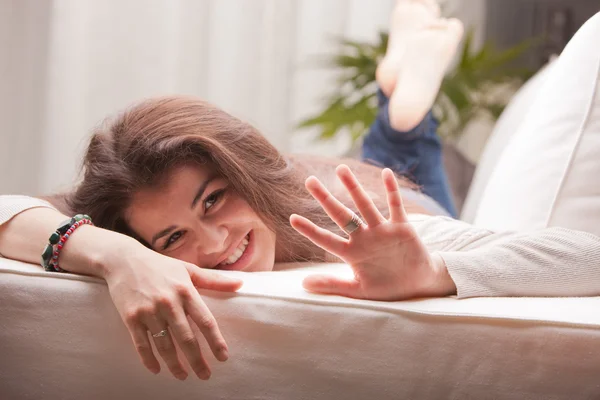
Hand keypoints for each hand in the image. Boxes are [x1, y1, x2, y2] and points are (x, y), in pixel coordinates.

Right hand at [102, 241, 242, 379]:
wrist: (123, 260)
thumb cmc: (160, 265)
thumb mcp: (188, 269)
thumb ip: (214, 280)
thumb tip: (240, 284)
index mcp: (186, 291)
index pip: (205, 321)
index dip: (216, 341)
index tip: (223, 357)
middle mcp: (168, 302)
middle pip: (186, 338)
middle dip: (197, 360)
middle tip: (205, 375)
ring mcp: (149, 311)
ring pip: (165, 345)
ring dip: (174, 365)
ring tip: (183, 376)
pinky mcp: (131, 318)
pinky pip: (141, 345)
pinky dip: (149, 360)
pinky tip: (157, 370)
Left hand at [290, 164, 454, 300]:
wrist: (419, 283)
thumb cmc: (388, 287)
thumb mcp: (359, 290)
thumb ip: (333, 285)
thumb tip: (303, 284)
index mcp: (352, 253)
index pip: (326, 239)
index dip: (310, 229)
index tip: (292, 218)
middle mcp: (364, 237)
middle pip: (341, 215)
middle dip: (325, 198)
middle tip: (309, 180)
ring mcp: (382, 230)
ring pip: (365, 204)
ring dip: (353, 187)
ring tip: (341, 168)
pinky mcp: (402, 226)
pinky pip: (396, 205)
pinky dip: (392, 190)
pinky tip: (385, 172)